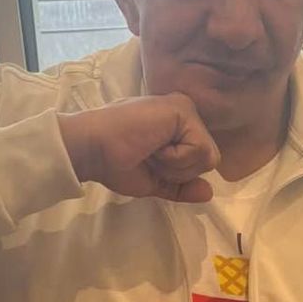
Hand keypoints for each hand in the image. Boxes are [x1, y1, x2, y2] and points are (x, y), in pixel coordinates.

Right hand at [58, 93, 219, 202]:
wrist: (94, 150)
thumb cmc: (116, 163)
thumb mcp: (154, 180)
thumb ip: (181, 185)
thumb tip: (208, 192)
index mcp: (178, 127)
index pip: (200, 159)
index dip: (177, 172)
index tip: (147, 161)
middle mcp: (185, 114)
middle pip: (208, 159)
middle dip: (178, 171)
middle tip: (148, 156)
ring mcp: (185, 109)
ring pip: (207, 156)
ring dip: (175, 165)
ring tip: (149, 150)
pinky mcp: (183, 109)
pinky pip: (199, 149)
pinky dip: (175, 158)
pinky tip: (153, 145)